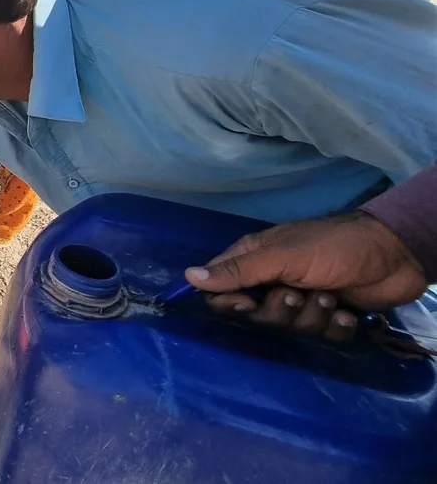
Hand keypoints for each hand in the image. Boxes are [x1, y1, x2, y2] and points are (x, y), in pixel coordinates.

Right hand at [187, 211, 427, 342]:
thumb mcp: (282, 255)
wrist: (394, 254)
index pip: (222, 292)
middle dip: (280, 312)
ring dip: (311, 316)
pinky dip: (334, 326)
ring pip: (288, 328)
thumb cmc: (332, 247)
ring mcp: (301, 299)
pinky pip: (320, 336)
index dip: (231, 304)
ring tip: (330, 298)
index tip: (248, 304)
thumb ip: (237, 270)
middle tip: (297, 295)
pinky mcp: (328, 315)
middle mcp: (273, 281)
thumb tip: (188, 278)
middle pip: (256, 316)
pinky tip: (346, 312)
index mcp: (255, 261)